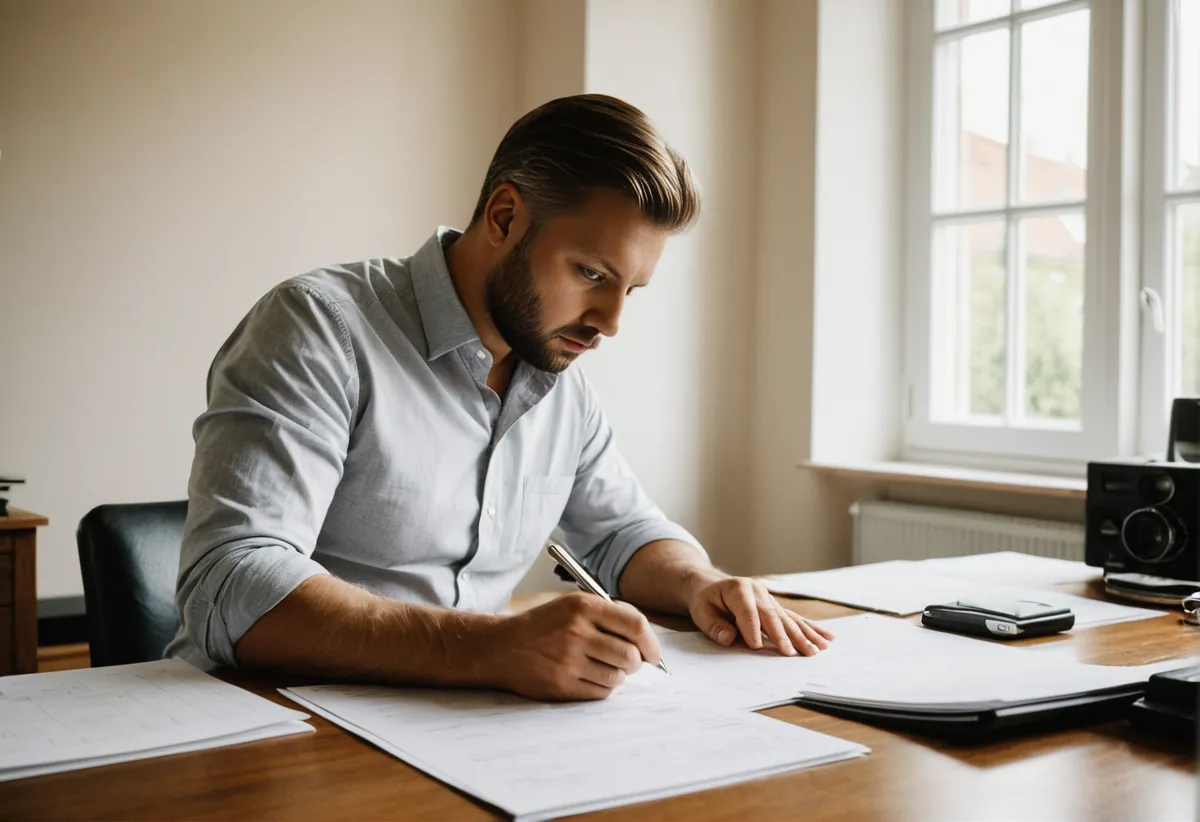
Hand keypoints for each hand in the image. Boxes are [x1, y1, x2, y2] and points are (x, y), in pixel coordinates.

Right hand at [484, 592, 662, 700]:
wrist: (502, 647)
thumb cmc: (543, 625)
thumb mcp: (573, 605)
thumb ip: (609, 615)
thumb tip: (645, 638)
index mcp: (583, 607)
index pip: (635, 625)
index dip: (651, 643)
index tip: (653, 653)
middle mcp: (577, 632)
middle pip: (630, 655)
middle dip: (636, 662)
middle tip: (629, 662)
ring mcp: (569, 661)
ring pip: (618, 676)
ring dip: (618, 675)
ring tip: (603, 667)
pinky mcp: (562, 685)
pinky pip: (601, 692)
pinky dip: (602, 687)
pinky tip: (589, 677)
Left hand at [686, 575, 834, 655]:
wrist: (711, 587)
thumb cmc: (706, 601)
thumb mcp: (701, 612)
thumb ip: (714, 625)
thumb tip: (729, 638)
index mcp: (739, 589)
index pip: (748, 612)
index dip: (752, 629)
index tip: (757, 648)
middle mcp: (758, 591)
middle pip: (773, 616)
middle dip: (784, 636)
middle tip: (793, 654)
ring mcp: (770, 598)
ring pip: (788, 619)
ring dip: (804, 635)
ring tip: (816, 650)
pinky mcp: (777, 607)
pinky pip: (796, 619)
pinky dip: (811, 629)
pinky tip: (827, 637)